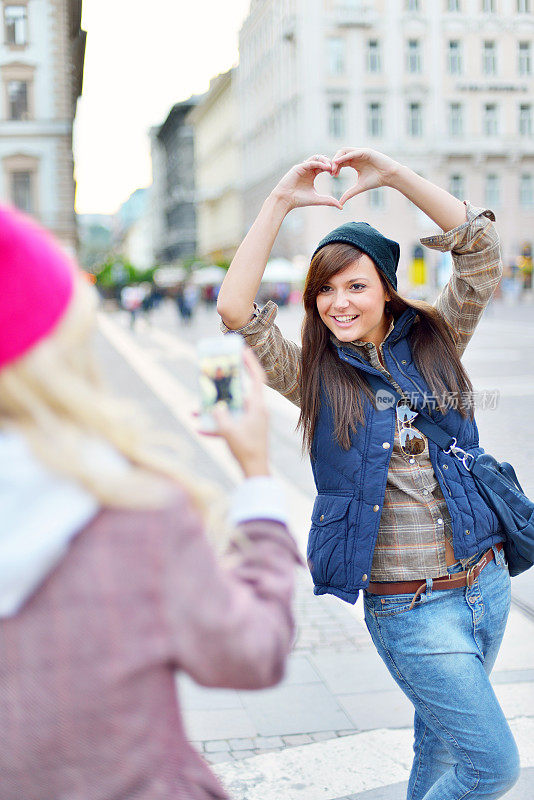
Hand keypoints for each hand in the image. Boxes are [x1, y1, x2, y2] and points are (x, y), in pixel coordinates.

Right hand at [209, 348, 270, 477]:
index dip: (250, 362)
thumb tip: (214, 406)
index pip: (257, 378)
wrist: (255, 471)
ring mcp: (250, 420)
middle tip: (213, 373)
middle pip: (239, 390)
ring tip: (197, 406)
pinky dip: (215, 424)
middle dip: (224, 383)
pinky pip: (228, 422)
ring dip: (214, 407)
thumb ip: (219, 415)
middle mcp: (256, 410)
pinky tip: (199, 427)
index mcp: (258, 406)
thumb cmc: (246, 450)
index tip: (242, 350)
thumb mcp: (229, 431)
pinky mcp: (245, 430)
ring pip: (231, 407)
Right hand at [271, 155, 341, 210]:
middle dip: (330, 163)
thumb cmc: (299, 200)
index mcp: (312, 174)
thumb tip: (341, 207)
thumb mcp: (317, 199)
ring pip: (316, 158)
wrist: (286, 200)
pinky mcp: (299, 167)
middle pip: (322, 160)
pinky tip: (325, 167)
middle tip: (336, 169)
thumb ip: (328, 201)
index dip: (331, 169)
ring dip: (325, 161)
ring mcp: (303, 167)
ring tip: (331, 167)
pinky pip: (310, 162)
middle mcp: (308, 169)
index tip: (336, 175)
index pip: (324, 167)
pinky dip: (318, 163)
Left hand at [330, 148, 400, 205]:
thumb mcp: (359, 187)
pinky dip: (345, 156)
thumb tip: (340, 203)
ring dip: (337, 158)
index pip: (340, 162)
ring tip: (334, 167)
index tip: (332, 175)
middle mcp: (356, 156)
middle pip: (340, 155)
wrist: (389, 176)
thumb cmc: (376, 180)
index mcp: (354, 162)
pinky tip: (339, 162)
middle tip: (331, 172)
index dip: (334, 167)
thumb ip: (349, 193)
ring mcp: (361, 152)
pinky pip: (353, 152)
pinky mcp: (366, 152)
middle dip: (334, 162)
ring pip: (344, 151)